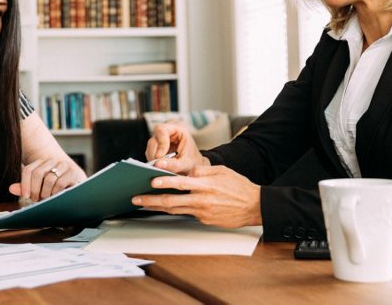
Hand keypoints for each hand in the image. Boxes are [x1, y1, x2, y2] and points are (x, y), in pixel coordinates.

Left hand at [7, 157, 86, 203]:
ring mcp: (63, 165)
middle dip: (35, 189)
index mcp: (41, 162)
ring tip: (47, 198)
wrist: (76, 185)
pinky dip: (55, 192)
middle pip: (37, 173)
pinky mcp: (73, 172)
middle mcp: (52, 161)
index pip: (28, 170)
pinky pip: (60, 183)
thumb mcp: (38, 188)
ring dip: (46, 192)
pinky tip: (56, 196)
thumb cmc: (54, 188)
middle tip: (36, 199)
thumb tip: (11, 188)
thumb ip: (25, 187)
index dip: (24, 184)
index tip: (26, 196)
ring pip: (49, 179)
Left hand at [130, 165, 262, 227]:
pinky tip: (163, 207)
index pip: (180, 183)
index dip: (164, 182)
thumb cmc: (238, 186)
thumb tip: (185, 172)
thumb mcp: (221, 171)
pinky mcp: (204, 220)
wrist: (254, 206)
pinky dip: (174, 210)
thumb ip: (202, 171)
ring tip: (143, 204)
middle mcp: (202, 200)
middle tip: (136, 198)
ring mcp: (202, 213)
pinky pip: (187, 214)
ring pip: (175, 210)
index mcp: (205, 185)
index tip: (150, 181)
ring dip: (157, 207)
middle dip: (151, 200)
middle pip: (171, 201)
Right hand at [145, 121, 208, 173]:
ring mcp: (161, 137)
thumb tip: (157, 164)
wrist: (194, 166)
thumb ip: (173, 165)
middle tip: (159, 165)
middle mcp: (168, 130)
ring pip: (150, 145)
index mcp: (179, 129)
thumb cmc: (193, 162)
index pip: (162, 130)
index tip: (160, 157)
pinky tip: (160, 165)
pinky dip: (153, 159)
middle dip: (155, 153)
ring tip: (162, 166)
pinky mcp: (156, 146)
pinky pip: (150, 151)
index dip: (160, 143)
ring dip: (153, 157)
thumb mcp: (185, 164)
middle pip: (154, 138)